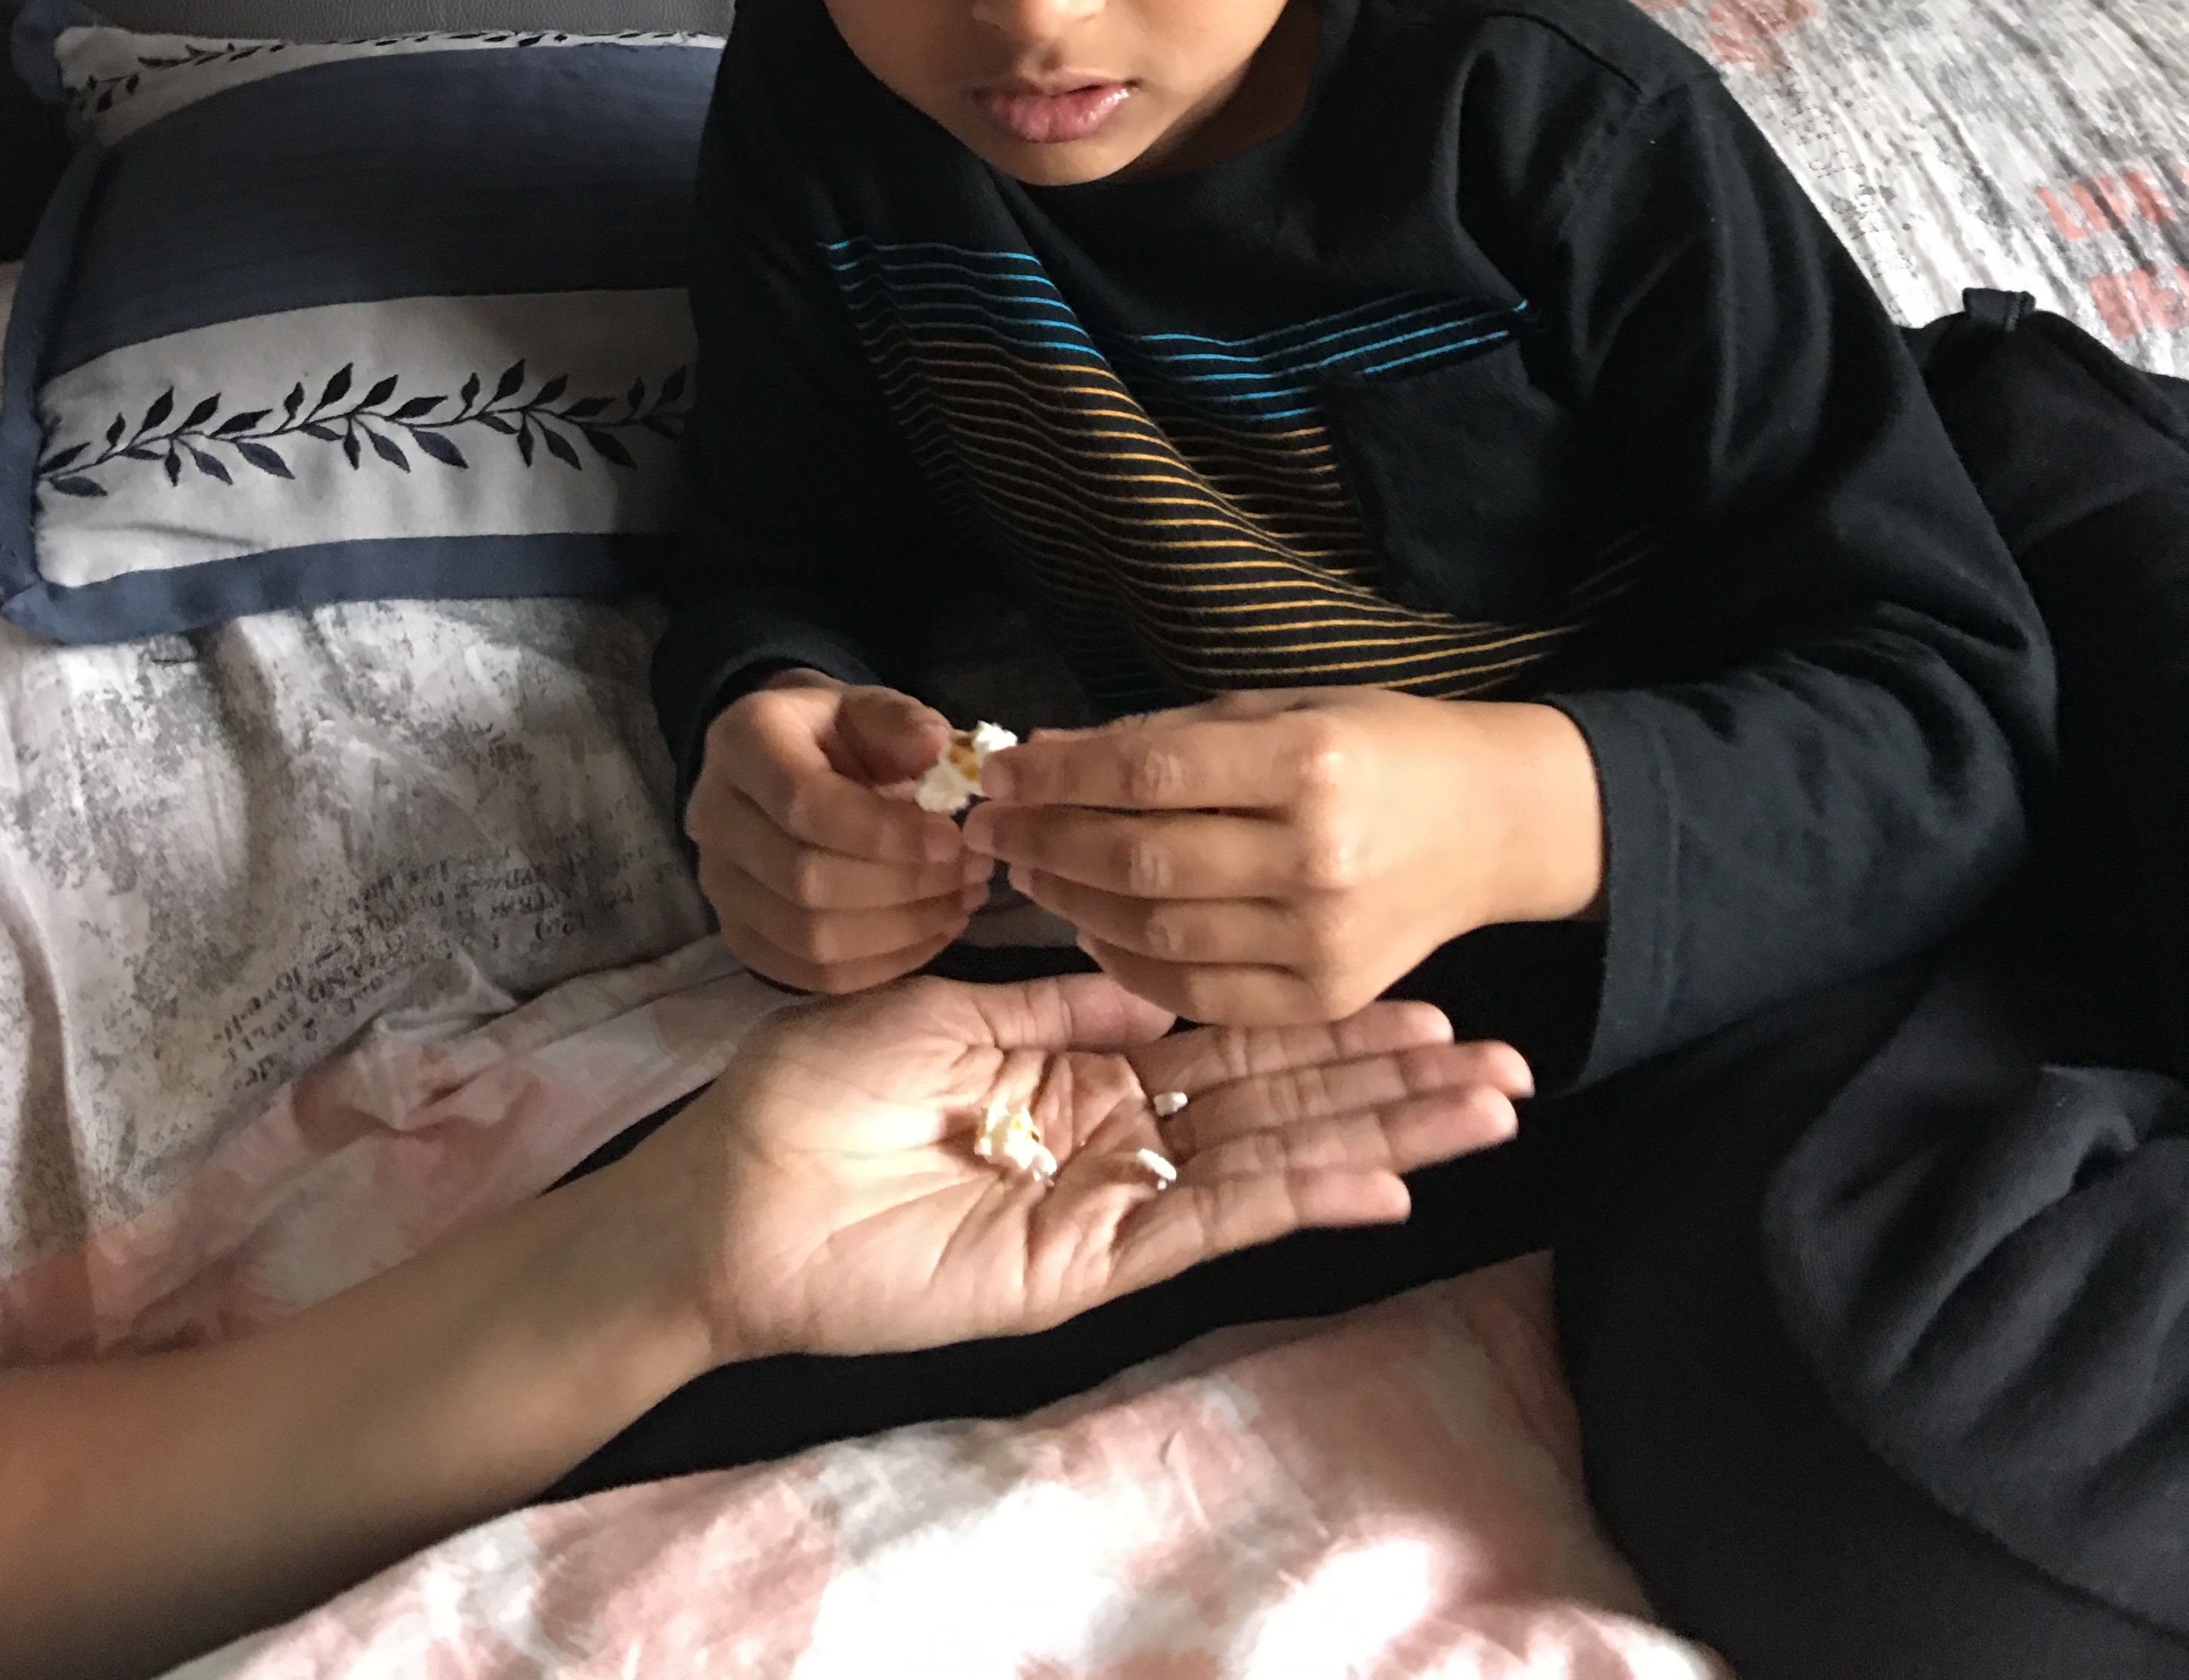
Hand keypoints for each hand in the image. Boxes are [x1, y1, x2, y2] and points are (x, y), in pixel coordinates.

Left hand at [632, 972, 1531, 1364]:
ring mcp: (1110, 1203)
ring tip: (1484, 1113)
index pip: (1231, 1040)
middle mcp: (1115, 1138)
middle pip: (1279, 1100)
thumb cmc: (817, 1092)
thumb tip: (1155, 976)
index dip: (1325, 1022)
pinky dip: (1298, 1200)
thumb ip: (1059, 1000)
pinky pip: (1208, 1224)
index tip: (1420, 997)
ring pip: (1270, 1162)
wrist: (733, 1190)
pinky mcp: (1088, 1263)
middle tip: (1505, 1062)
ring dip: (1379, 1136)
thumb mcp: (948, 1007)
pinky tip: (1382, 1184)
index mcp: (1079, 1070)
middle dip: (1391, 1082)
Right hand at [688, 673, 987, 990]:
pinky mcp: (739, 936)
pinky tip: (933, 932)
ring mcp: (718, 885)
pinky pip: (810, 974)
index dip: (883, 831)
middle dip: (902, 885)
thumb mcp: (870, 707)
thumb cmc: (837, 734)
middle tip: (972, 873)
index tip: (953, 839)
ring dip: (900, 930)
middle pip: (804, 879)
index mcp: (743, 743)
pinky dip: (881, 964)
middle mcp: (714, 817)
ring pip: (808, 938)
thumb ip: (904, 724)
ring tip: (962, 901)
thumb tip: (943, 752)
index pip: (805, 803)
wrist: (788, 763)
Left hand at [960, 688, 1605, 1024]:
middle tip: (992, 827)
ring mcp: (1322, 940)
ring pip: (1157, 932)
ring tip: (1030, 869)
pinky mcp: (1322, 999)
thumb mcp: (1279, 708)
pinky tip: (1092, 924)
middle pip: (1142, 858)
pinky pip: (1196, 992)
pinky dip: (1128, 962)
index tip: (999, 772)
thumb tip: (1042, 754)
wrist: (1489, 825)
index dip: (1059, 776)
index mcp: (1310, 762)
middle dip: (1048, 841)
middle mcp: (1317, 857)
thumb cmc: (1376, 745)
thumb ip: (1163, 735)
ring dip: (1073, 901)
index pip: (1150, 771)